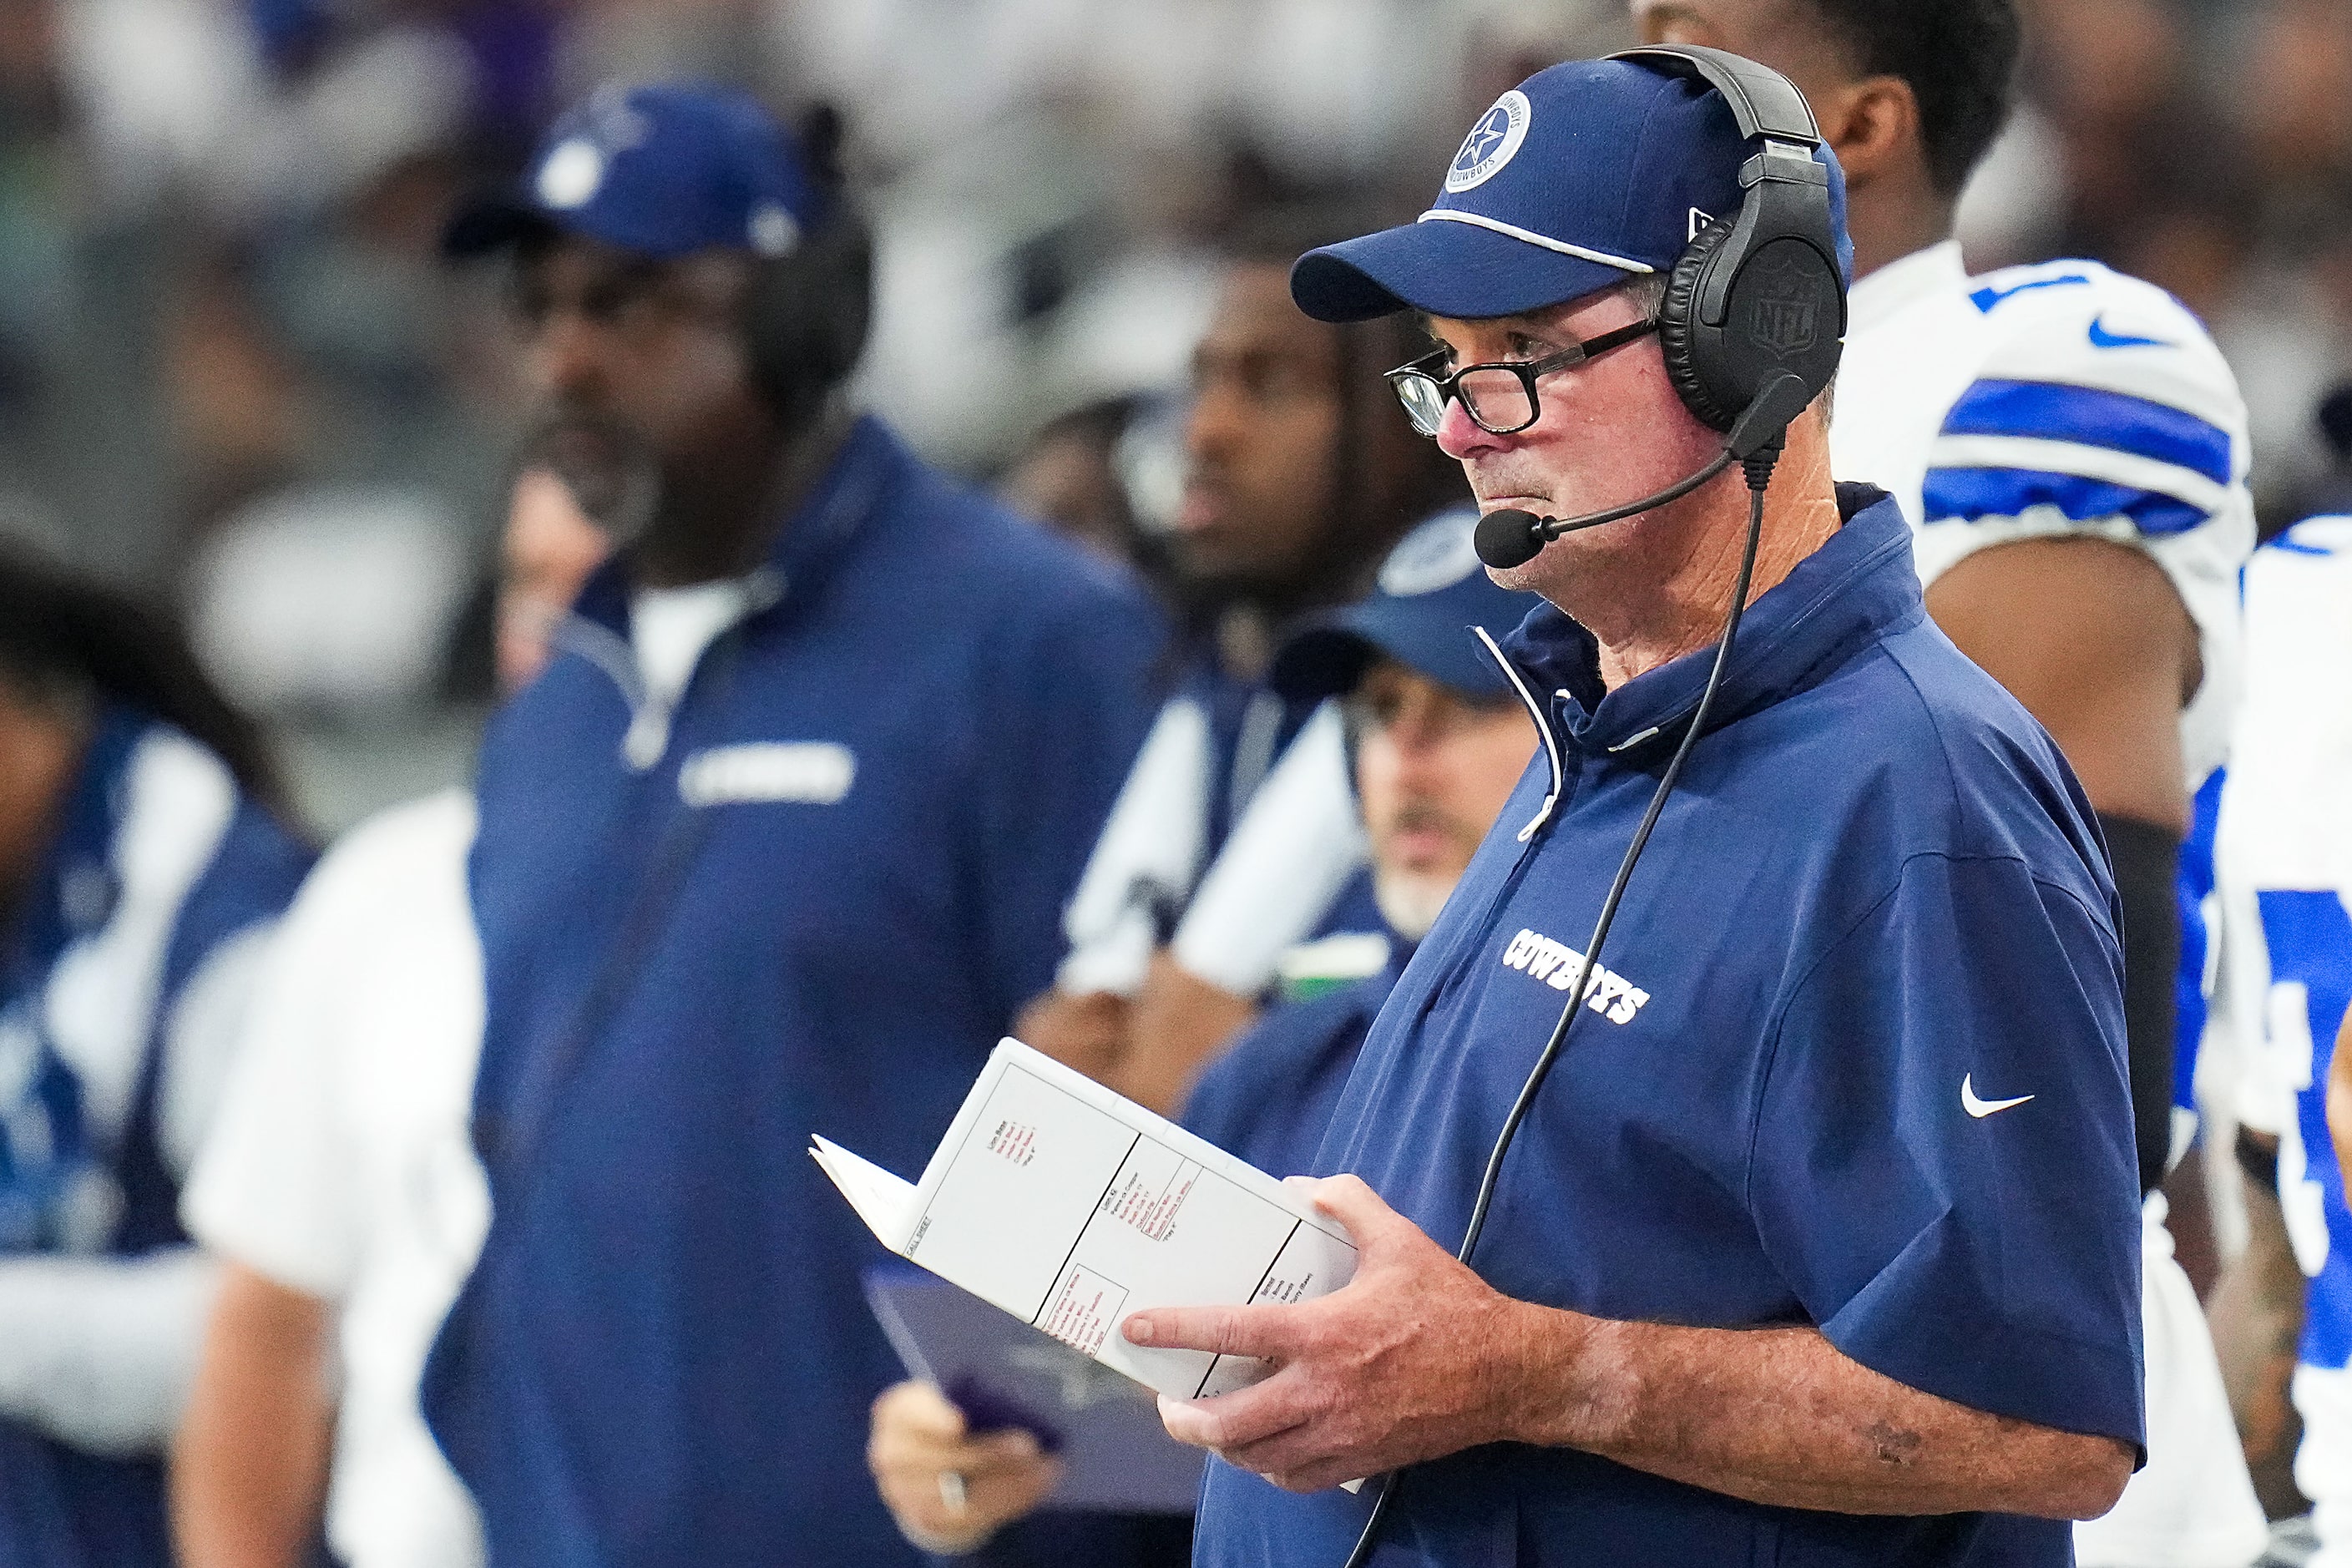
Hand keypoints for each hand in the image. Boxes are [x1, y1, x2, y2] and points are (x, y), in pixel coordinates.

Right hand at [867, 1380, 1060, 1554]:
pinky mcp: (927, 1519)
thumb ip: (970, 1395)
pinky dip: (1009, 1502)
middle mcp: (891, 1454)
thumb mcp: (947, 1394)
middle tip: (1030, 1445)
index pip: (910, 1414)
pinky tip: (1036, 1486)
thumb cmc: (946, 1411)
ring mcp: (904, 1492)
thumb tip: (1013, 1403)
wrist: (920, 1457)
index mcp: (896, 1412)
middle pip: (940, 1460)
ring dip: (1008, 1483)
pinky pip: (972, 1517)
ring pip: (959, 1495)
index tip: (961, 1423)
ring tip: (1043, 1468)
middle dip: (989, 1454)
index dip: (934, 1419)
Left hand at [1121, 1174, 1564, 1492]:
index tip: (1137, 1329)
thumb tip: (1303, 1186)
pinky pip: (1295, 1477)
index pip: (1231, 1332)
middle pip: (1229, 1423)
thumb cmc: (1452, 1306)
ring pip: (1257, 1458)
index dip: (1176, 1331)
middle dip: (1185, 1419)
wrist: (1509, 1373)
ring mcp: (1341, 1433)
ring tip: (1207, 1424)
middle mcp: (1324, 1391)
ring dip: (1222, 1446)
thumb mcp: (1400, 1240)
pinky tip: (1262, 1449)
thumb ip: (1348, 1202)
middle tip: (1168, 1403)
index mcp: (1324, 1332)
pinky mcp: (1361, 1460)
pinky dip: (1267, 1467)